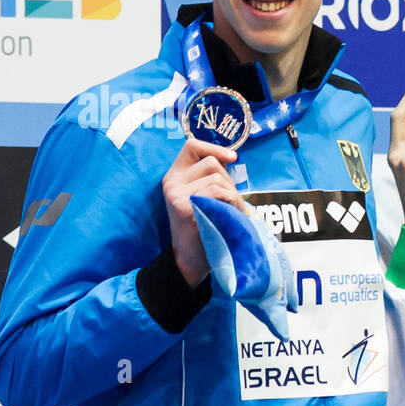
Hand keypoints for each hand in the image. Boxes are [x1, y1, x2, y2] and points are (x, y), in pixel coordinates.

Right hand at [162, 138, 244, 287]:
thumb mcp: (203, 197)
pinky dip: (232, 203)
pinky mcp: (183, 205)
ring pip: (218, 178)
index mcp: (174, 176)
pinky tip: (230, 216)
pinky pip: (218, 192)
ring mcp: (175, 193)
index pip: (191, 145)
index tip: (233, 158)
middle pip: (212, 163)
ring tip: (233, 213)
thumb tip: (231, 158)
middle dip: (230, 181)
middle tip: (233, 203)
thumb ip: (210, 178)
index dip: (214, 147)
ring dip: (233, 196)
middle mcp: (171, 182)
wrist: (191, 260)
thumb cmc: (204, 227)